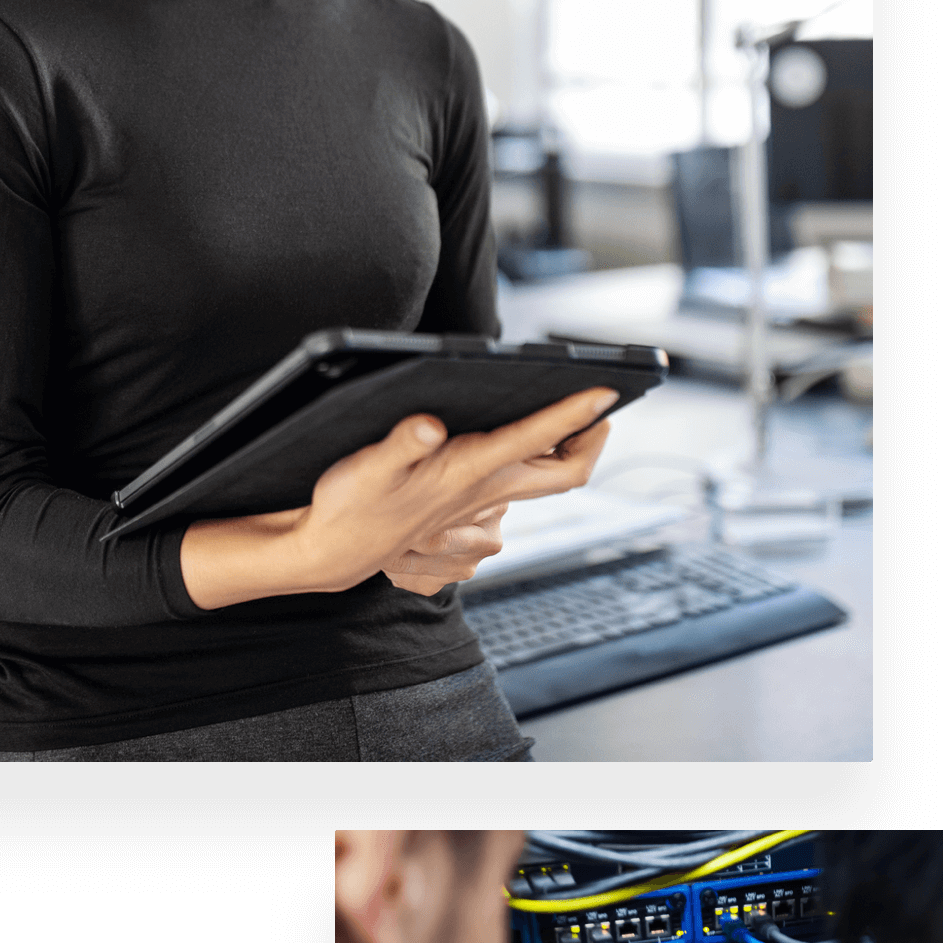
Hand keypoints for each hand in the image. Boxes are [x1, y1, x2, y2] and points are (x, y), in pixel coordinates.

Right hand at [291, 386, 619, 596]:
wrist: (335, 552)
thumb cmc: (350, 507)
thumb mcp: (366, 469)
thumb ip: (400, 444)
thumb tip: (429, 423)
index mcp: (469, 474)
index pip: (538, 441)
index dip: (575, 414)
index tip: (606, 390)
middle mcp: (487, 491)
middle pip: (567, 474)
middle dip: (592, 438)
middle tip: (601, 403)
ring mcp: (484, 502)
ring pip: (548, 479)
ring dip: (568, 447)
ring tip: (575, 411)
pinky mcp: (473, 505)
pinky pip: (524, 482)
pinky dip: (539, 456)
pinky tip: (527, 434)